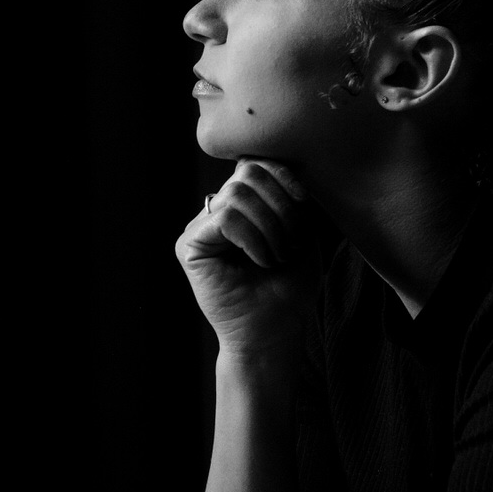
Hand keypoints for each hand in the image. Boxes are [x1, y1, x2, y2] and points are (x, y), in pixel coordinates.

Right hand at [175, 158, 317, 358]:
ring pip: (236, 194)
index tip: (304, 200)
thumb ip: (291, 196)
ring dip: (269, 226)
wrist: (275, 332)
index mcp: (242, 204)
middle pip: (247, 173)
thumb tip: (288, 160)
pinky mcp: (188, 245)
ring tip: (277, 256)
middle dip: (280, 206)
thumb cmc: (291, 287)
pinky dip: (252, 238)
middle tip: (291, 244)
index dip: (282, 173)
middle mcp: (216, 210)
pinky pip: (225, 218)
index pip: (255, 163)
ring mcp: (200, 226)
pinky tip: (261, 261)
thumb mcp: (303, 232)